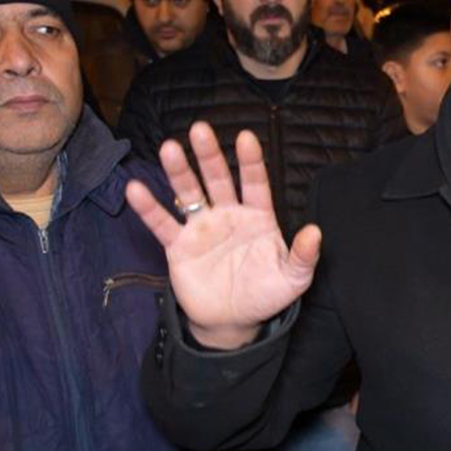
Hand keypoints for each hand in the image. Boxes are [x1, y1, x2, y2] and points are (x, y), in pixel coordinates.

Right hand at [126, 122, 320, 349]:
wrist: (233, 322)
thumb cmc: (266, 294)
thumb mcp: (293, 278)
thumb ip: (304, 255)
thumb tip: (315, 232)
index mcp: (258, 217)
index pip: (255, 183)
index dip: (250, 161)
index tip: (246, 137)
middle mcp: (228, 215)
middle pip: (218, 179)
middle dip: (209, 155)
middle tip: (200, 129)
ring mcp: (202, 228)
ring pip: (189, 194)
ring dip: (179, 172)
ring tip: (169, 148)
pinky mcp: (179, 247)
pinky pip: (162, 224)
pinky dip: (149, 208)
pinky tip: (136, 188)